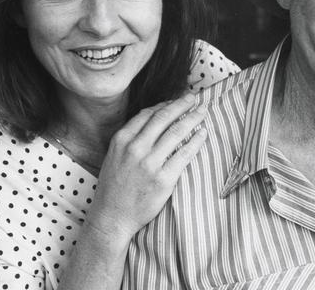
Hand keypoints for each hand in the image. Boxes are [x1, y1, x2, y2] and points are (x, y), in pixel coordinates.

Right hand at [86, 94, 206, 240]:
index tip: (176, 100)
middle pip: (164, 118)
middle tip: (194, 97)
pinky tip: (203, 133)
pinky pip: (185, 154)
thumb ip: (131, 137)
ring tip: (202, 111)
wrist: (112, 217)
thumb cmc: (114, 186)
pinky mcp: (163, 179)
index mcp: (122, 140)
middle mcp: (135, 148)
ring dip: (192, 118)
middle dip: (182, 104)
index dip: (165, 104)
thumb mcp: (114, 155)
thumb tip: (154, 119)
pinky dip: (196, 140)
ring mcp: (150, 164)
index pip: (148, 114)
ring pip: (176, 132)